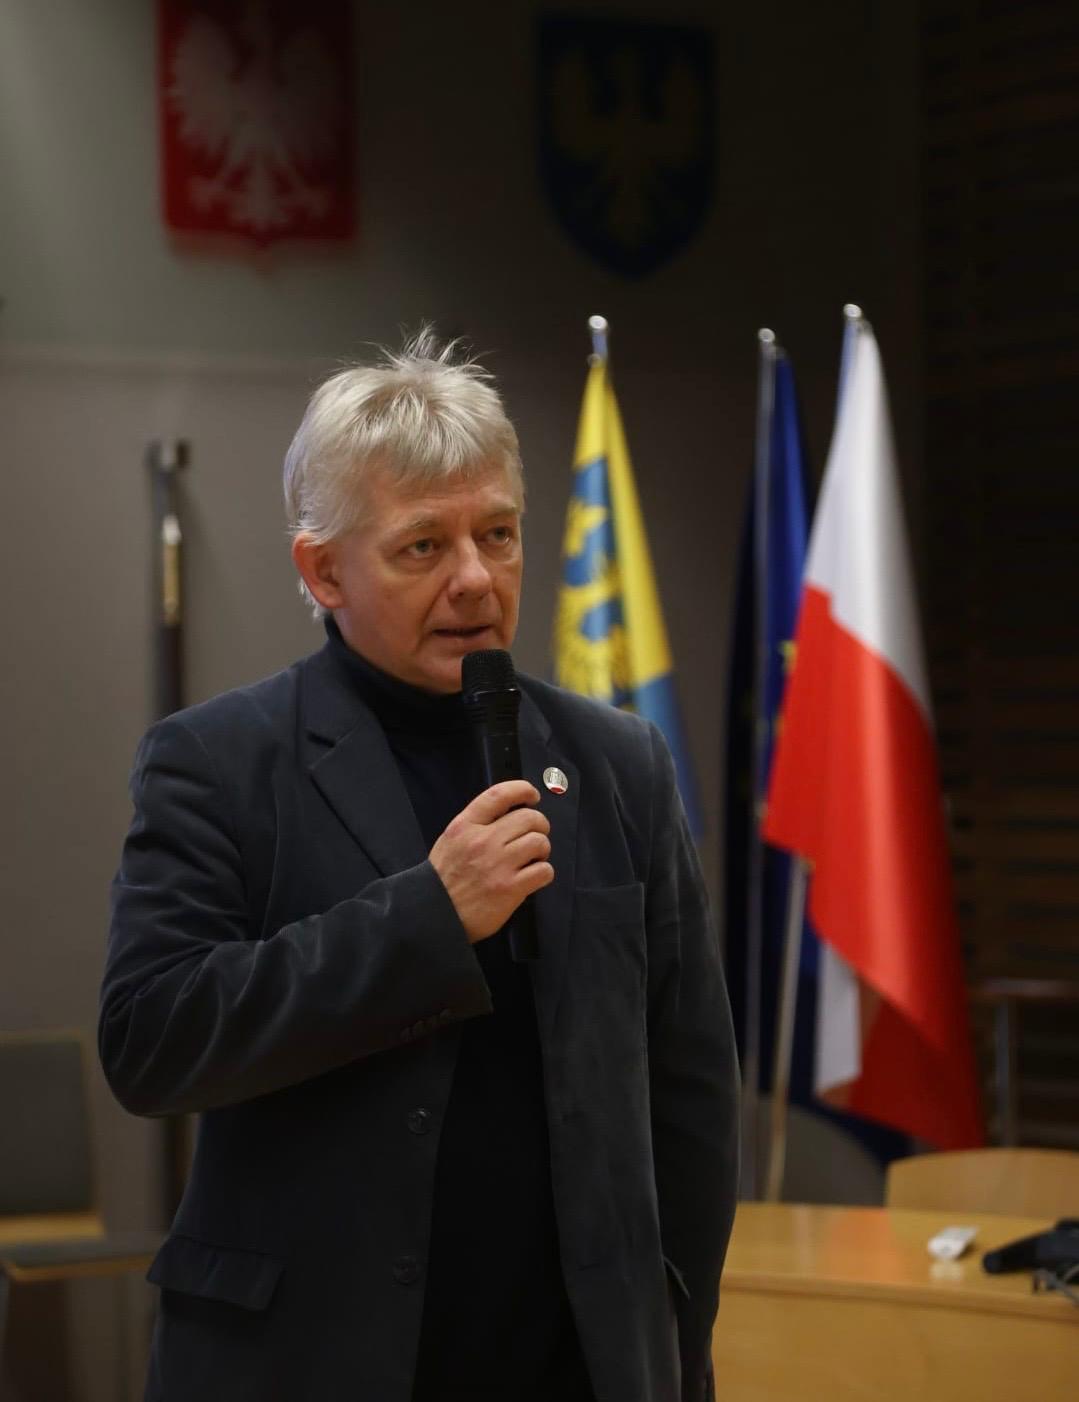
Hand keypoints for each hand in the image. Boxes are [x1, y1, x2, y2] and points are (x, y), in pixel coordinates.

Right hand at [429, 780, 553, 942]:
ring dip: (542, 849)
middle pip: (528, 817)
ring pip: (540, 842)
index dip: (522, 790)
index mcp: (465, 826)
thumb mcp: (451, 841)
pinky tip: (534, 876)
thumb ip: (475, 825)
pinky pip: (544, 870)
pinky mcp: (511, 888)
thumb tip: (509, 816)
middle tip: (537, 834)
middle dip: (539, 824)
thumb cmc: (443, 880)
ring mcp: (498, 864)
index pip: (499, 795)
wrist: (434, 915)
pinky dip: (544, 872)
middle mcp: (483, 841)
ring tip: (534, 858)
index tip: (532, 795)